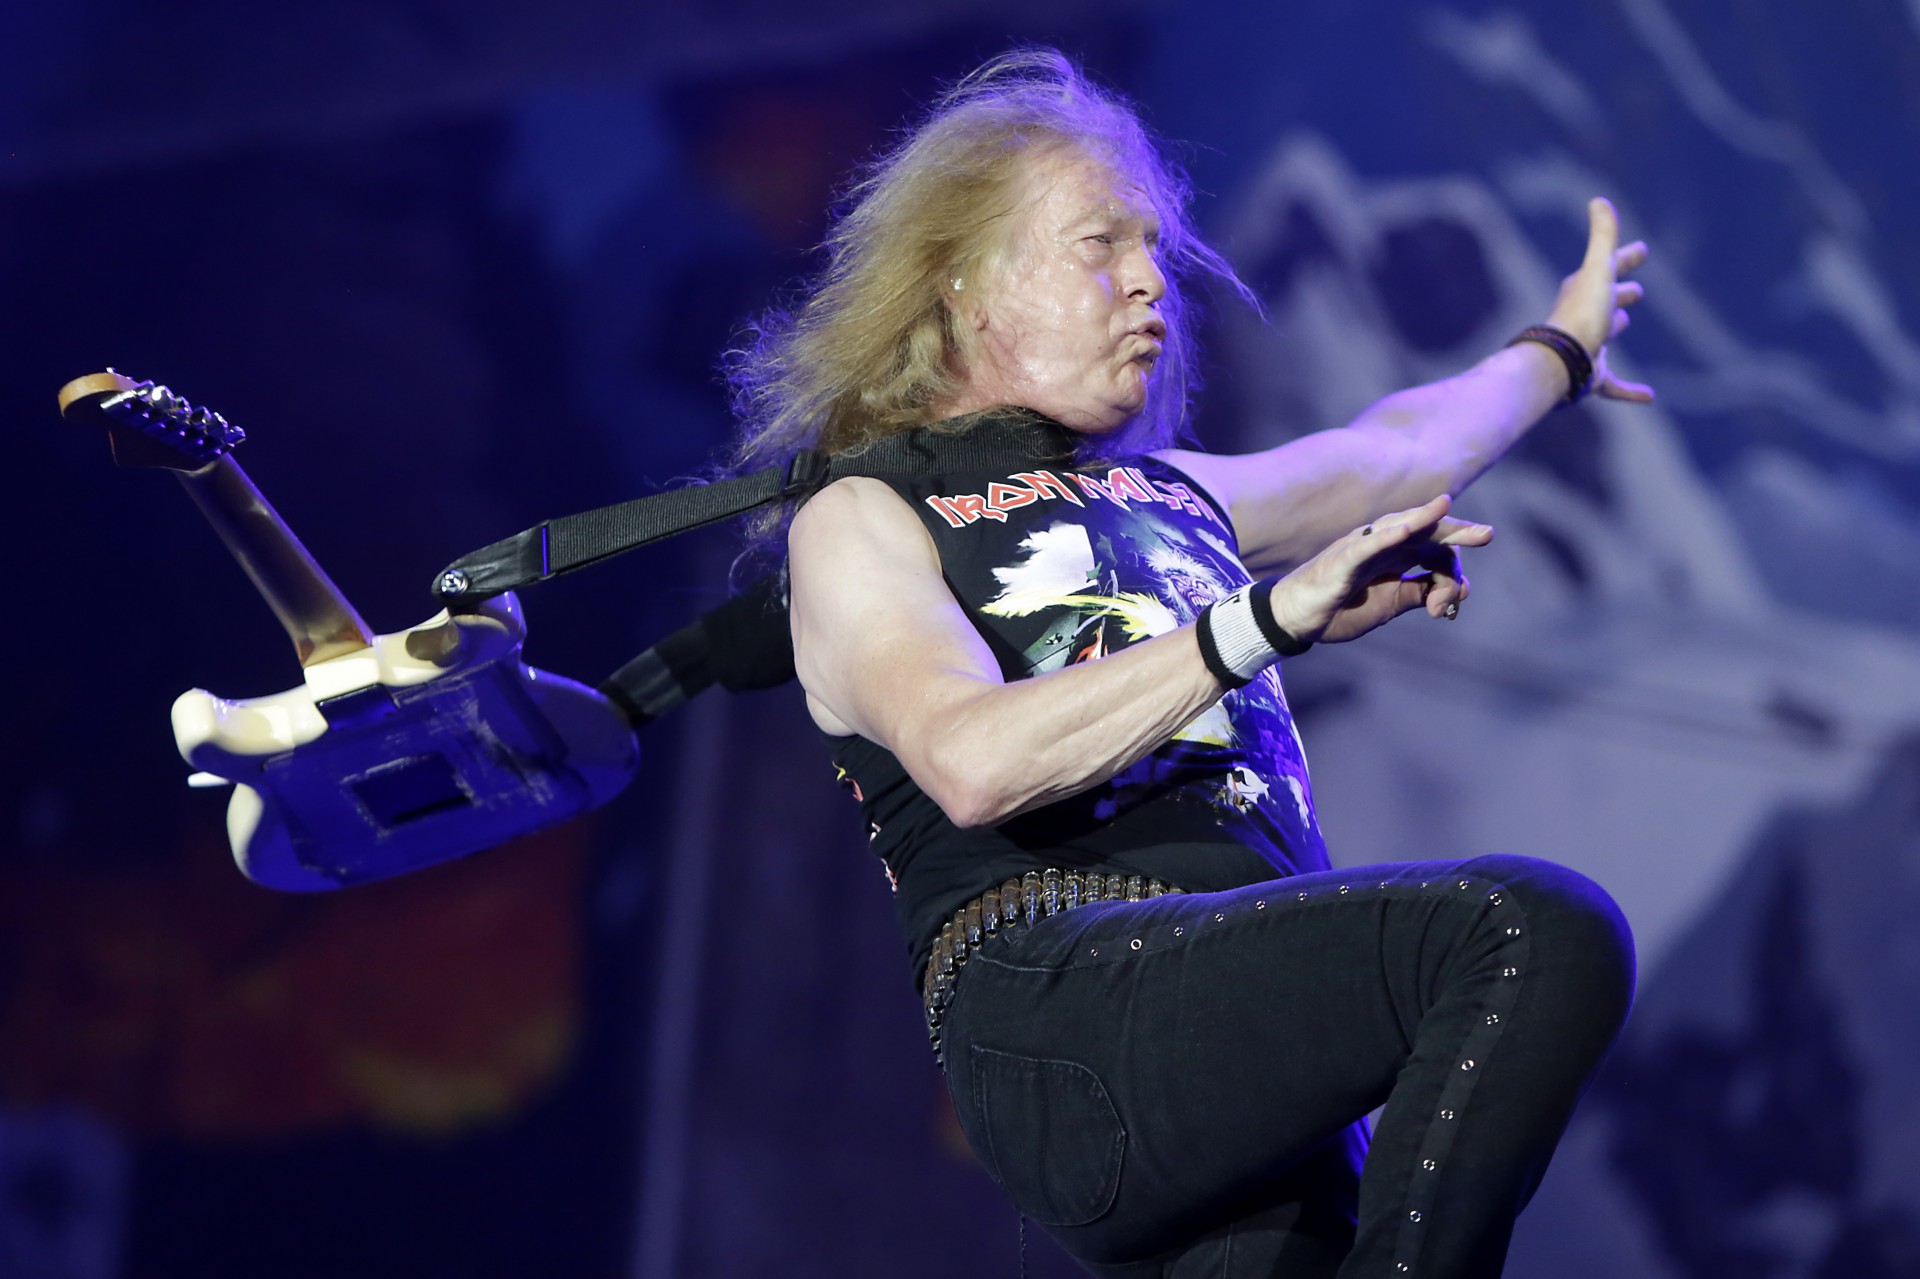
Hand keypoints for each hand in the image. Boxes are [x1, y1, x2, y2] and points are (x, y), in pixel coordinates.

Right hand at [1263, 495, 1492, 643]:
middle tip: (1487, 535)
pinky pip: (1368, 544)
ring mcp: (1362, 547)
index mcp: (1396, 556)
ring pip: (1400, 527)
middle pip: (1425, 531)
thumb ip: (1423, 593)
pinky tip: (1406, 528)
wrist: (1295, 619)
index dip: (1452, 573)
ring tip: (1447, 508)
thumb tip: (1462, 589)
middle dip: (1456, 532)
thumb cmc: (1339, 609)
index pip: (1436, 551)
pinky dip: (1387, 535)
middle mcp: (1383, 544)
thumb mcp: (1391, 604)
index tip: (1453, 603)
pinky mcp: (1342, 559)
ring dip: (1425, 519)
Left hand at [1545, 198, 1654, 402]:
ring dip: (1613, 327)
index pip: (1607, 268)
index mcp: (1585, 291)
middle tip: (1635, 291)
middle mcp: (1583, 318)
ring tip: (1624, 322)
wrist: (1559, 362)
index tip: (1641, 251)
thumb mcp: (1597, 271)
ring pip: (1602, 336)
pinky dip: (1629, 390)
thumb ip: (1602, 238)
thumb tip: (1598, 200)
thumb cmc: (1581, 315)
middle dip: (1618, 292)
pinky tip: (1649, 397)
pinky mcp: (1591, 377)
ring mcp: (1587, 348)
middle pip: (1603, 301)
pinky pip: (1613, 384)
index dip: (1624, 259)